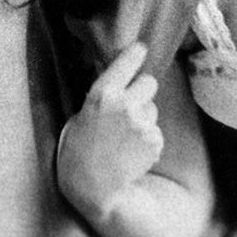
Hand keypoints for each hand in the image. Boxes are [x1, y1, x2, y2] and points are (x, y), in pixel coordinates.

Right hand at [56, 42, 163, 220]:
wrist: (92, 188)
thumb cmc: (79, 150)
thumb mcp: (81, 114)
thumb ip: (103, 95)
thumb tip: (121, 77)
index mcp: (102, 94)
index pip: (126, 62)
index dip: (135, 54)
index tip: (141, 48)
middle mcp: (124, 105)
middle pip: (150, 82)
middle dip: (143, 91)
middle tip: (131, 107)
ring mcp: (142, 123)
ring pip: (154, 110)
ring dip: (145, 119)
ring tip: (125, 139)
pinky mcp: (154, 141)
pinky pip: (157, 132)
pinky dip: (148, 141)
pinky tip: (131, 153)